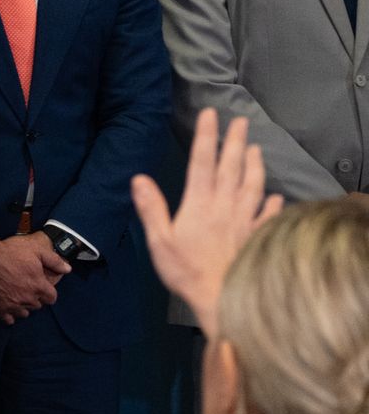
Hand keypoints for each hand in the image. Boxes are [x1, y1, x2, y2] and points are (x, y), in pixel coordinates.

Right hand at [0, 233, 65, 324]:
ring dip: (23, 307)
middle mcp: (28, 299)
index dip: (47, 292)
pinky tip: (7, 306)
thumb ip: (54, 260)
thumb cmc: (10, 251)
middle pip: (37, 306)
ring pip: (24, 314)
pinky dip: (9, 315)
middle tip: (26, 289)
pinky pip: (8, 319)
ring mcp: (13, 305)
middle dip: (34, 298)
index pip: (52, 298)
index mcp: (39, 286)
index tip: (41, 286)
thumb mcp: (36, 250)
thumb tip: (68, 269)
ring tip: (17, 297)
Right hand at [131, 108, 281, 338]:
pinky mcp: (257, 237)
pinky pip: (267, 216)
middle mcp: (225, 207)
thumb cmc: (187, 271)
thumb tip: (138, 178)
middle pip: (232, 168)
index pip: (202, 162)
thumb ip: (151, 208)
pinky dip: (272, 203)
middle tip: (241, 121)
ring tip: (256, 148)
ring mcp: (244, 221)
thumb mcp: (159, 241)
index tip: (211, 114)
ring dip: (255, 165)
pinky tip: (275, 196)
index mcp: (200, 204)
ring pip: (253, 186)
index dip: (207, 136)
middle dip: (235, 142)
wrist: (224, 299)